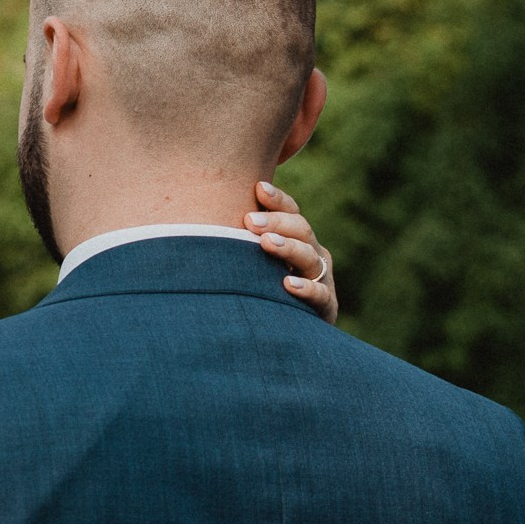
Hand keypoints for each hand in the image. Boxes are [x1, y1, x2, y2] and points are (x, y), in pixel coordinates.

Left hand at [246, 180, 338, 323]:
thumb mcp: (253, 264)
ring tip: (265, 243)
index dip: (277, 200)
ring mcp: (321, 278)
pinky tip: (287, 284)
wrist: (288, 335)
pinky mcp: (326, 306)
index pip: (290, 212)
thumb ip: (239, 243)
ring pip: (309, 257)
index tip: (258, 188)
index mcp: (296, 239)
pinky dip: (305, 289)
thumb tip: (199, 216)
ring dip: (287, 248)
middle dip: (276, 222)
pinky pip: (319, 295)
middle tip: (249, 221)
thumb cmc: (262, 291)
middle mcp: (311, 254)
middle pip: (301, 229)